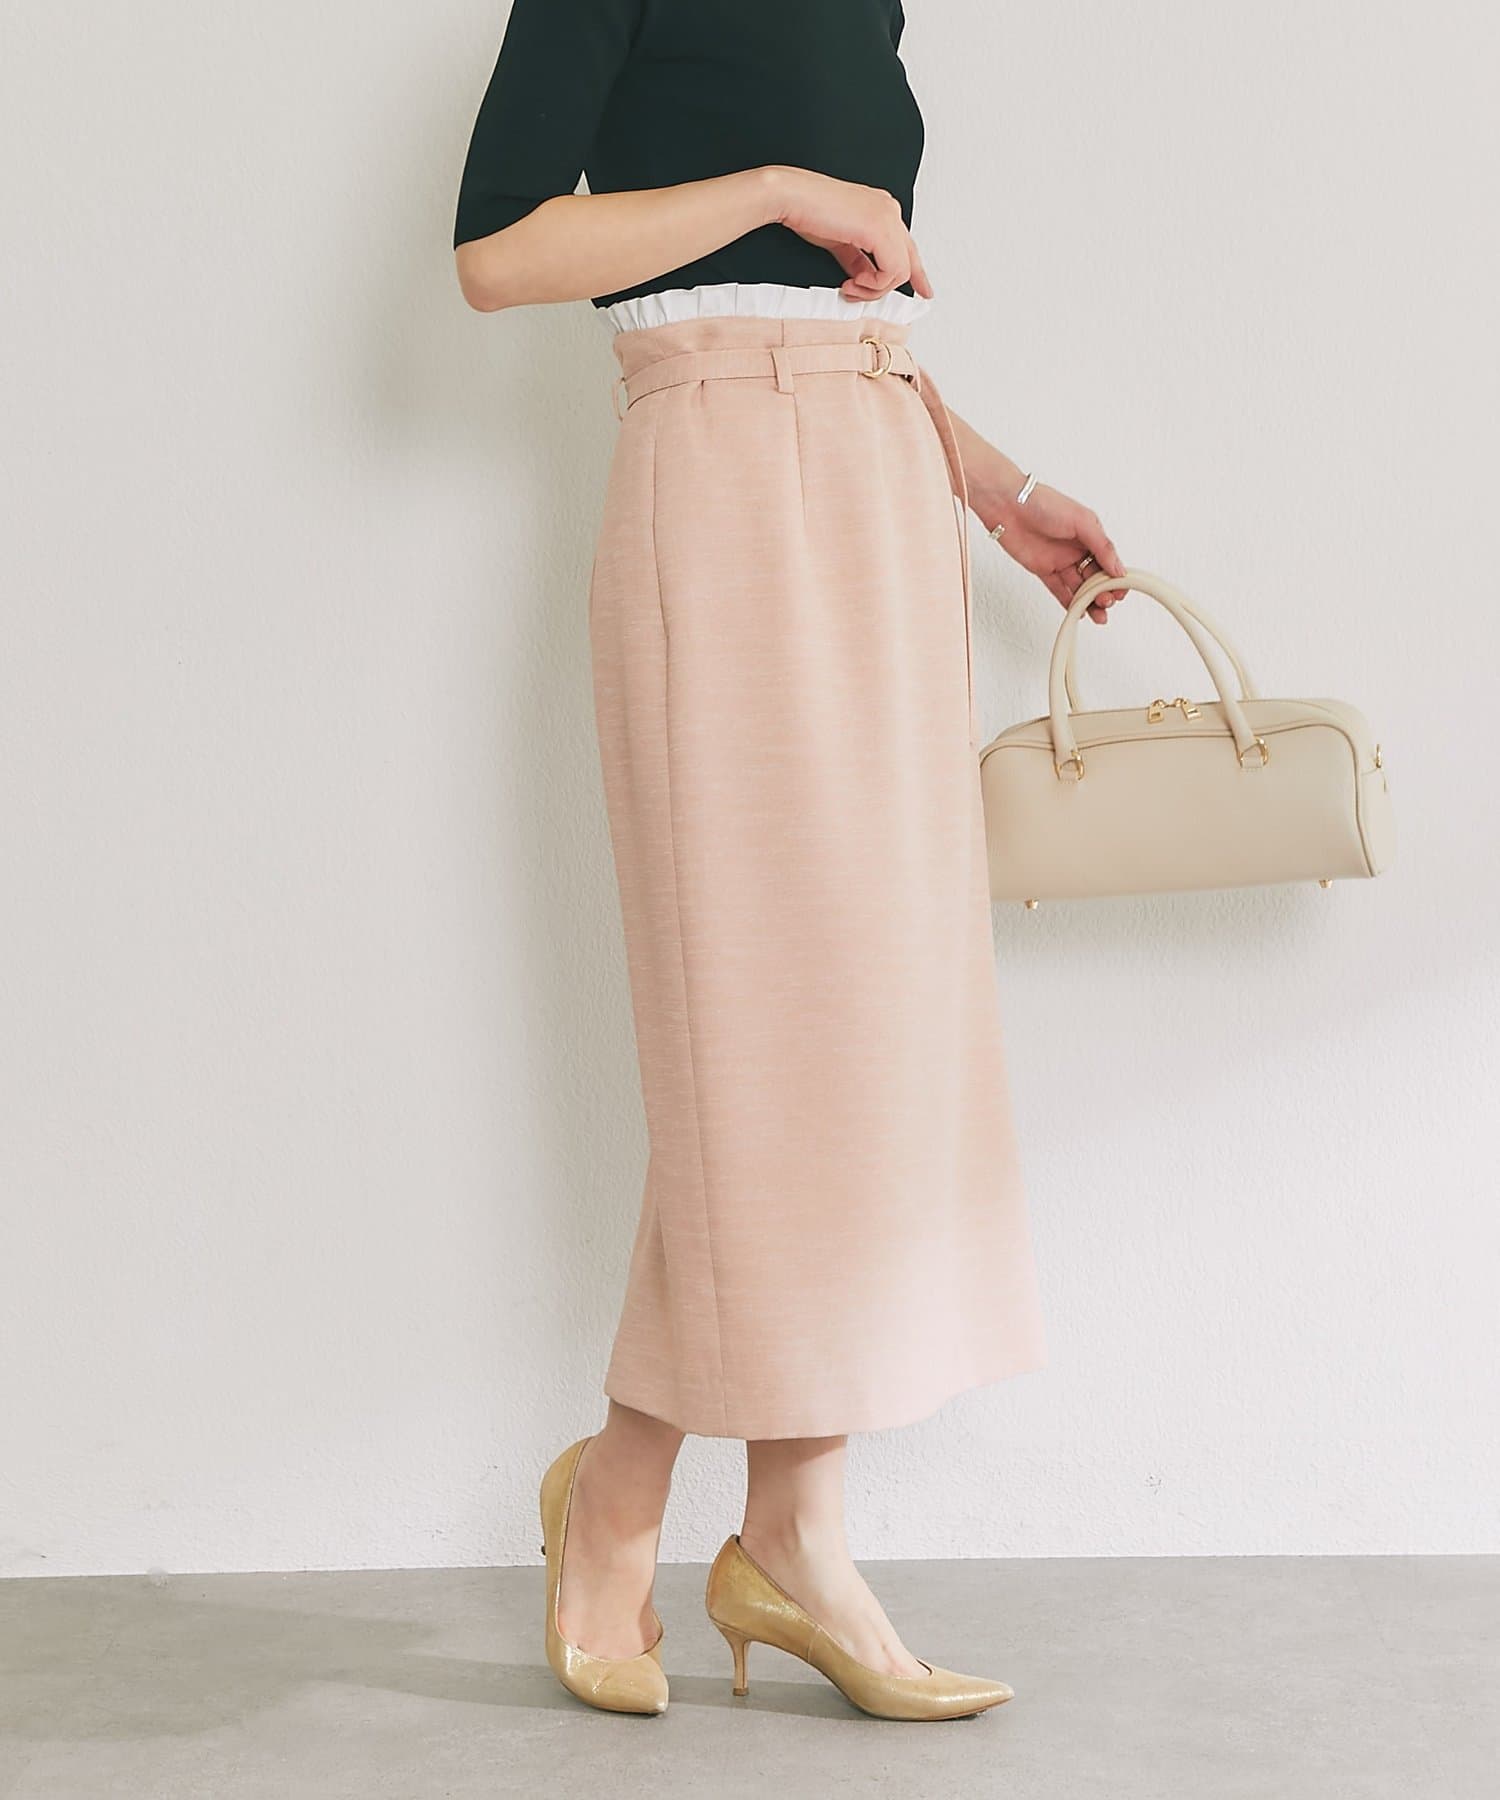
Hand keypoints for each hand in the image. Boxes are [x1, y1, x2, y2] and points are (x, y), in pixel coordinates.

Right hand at [766, 166, 932, 302]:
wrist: (792, 197)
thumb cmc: (808, 213)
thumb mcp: (839, 243)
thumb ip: (857, 260)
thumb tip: (865, 277)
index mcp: (881, 209)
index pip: (907, 247)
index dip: (917, 273)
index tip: (924, 292)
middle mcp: (889, 210)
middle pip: (908, 261)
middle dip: (885, 288)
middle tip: (858, 293)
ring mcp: (887, 217)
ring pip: (900, 271)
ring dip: (873, 289)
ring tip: (850, 286)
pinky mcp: (880, 229)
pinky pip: (892, 271)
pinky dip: (873, 285)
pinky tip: (853, 282)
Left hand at [987, 481, 1127, 624]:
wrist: (1008, 505)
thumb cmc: (1044, 503)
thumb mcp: (1082, 521)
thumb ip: (1102, 546)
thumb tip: (1118, 568)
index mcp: (1090, 534)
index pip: (1109, 560)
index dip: (1116, 577)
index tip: (1121, 590)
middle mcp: (1076, 548)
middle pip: (1095, 577)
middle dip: (1104, 592)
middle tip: (1107, 602)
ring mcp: (1060, 560)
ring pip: (1079, 586)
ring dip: (1089, 602)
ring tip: (1098, 614)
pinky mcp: (1043, 570)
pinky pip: (1058, 589)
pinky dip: (1068, 602)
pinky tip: (1078, 612)